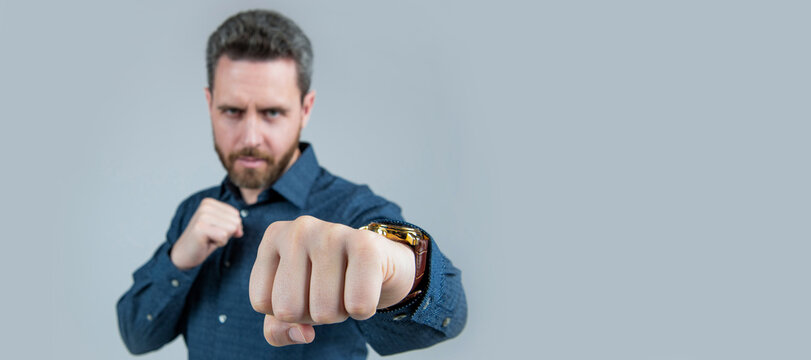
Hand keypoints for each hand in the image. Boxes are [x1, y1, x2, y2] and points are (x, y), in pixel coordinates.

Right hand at [170, 198, 243, 269]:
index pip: (236, 215)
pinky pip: (224, 236)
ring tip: (209, 238)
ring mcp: (202, 216)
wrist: (184, 254)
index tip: (214, 230)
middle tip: (211, 236)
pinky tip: (207, 242)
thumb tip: (240, 231)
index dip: (229, 227)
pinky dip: (219, 243)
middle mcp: (206, 206)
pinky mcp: (200, 228)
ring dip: (223, 238)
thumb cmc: (204, 241)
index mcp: (210, 202)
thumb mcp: (222, 229)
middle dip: (227, 233)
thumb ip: (234, 225)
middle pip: (235, 221)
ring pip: (231, 228)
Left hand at [249, 215, 415, 345]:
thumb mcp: (294, 302)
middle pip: (288, 310)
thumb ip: (278, 328)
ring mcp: (332, 232)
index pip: (262, 302)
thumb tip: (302, 335)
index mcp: (274, 237)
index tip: (305, 290)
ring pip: (323, 311)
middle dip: (312, 314)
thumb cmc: (328, 282)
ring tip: (347, 288)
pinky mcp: (366, 244)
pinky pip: (357, 305)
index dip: (286, 311)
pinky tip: (366, 288)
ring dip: (339, 313)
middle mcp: (298, 229)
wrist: (381, 262)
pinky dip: (363, 311)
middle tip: (329, 292)